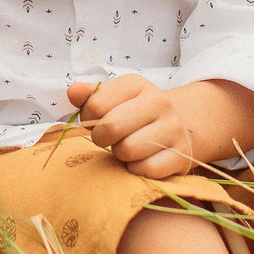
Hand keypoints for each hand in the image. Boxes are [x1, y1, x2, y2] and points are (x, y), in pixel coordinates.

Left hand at [67, 74, 198, 178]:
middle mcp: (159, 102)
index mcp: (137, 84)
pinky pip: (146, 169)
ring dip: (120, 155)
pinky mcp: (181, 154)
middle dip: (101, 138)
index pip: (96, 104)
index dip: (88, 117)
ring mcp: (173, 128)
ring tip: (125, 147)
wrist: (177, 126)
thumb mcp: (113, 98)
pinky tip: (140, 160)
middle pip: (111, 126)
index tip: (96, 120)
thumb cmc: (134, 113)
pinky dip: (137, 169)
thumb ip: (89, 96)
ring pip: (128, 150)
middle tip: (107, 138)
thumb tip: (72, 92)